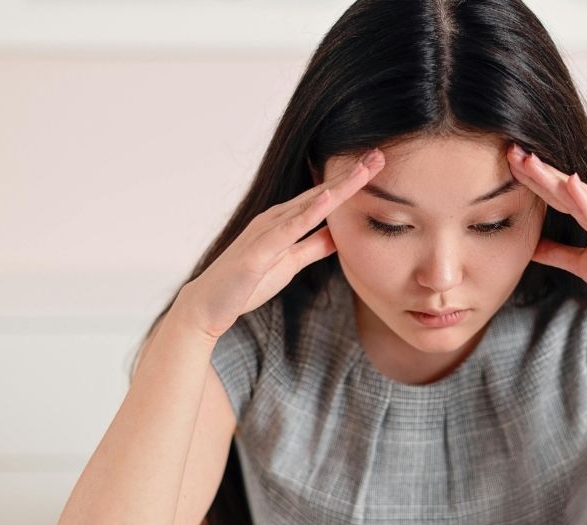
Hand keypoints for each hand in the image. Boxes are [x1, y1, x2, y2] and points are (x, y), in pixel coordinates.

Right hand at [178, 149, 385, 339]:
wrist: (207, 306)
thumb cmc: (245, 284)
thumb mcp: (290, 262)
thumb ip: (313, 246)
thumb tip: (340, 234)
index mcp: (284, 221)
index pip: (324, 197)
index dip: (351, 182)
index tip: (378, 165)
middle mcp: (275, 219)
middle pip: (320, 193)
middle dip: (350, 175)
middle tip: (379, 156)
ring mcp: (265, 232)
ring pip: (308, 205)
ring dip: (337, 187)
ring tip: (363, 169)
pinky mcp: (257, 251)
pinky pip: (287, 230)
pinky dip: (309, 212)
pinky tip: (328, 198)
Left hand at [506, 143, 586, 334]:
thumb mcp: (583, 265)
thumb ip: (558, 254)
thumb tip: (530, 247)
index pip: (558, 194)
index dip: (534, 178)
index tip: (509, 162)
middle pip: (564, 187)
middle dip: (536, 169)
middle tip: (510, 149)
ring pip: (578, 196)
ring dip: (552, 177)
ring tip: (529, 159)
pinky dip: (583, 199)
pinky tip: (569, 182)